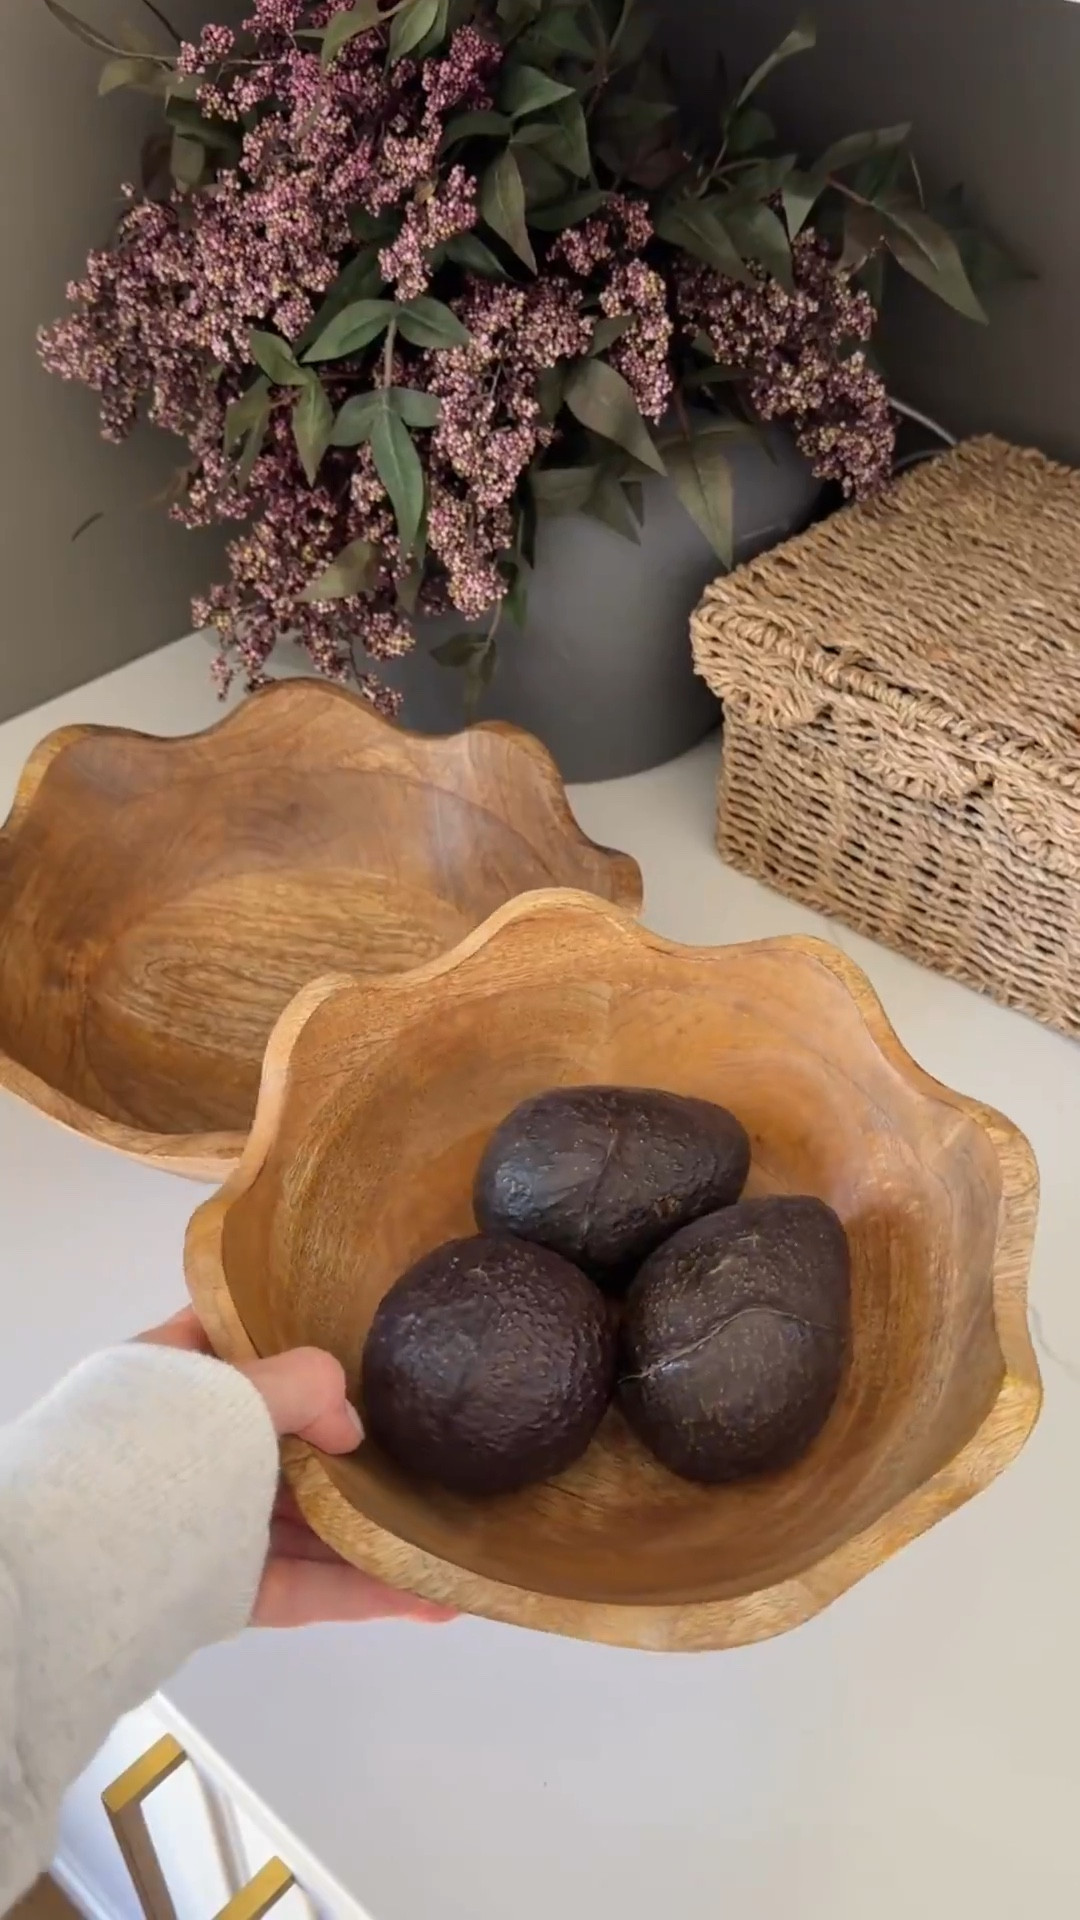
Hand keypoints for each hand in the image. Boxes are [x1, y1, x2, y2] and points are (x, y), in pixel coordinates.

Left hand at [140, 1309, 453, 1629]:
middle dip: (350, 1448)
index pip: (230, 1338)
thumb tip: (347, 1426)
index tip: (356, 1336)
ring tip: (442, 1536)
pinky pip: (299, 1584)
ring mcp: (202, 1522)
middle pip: (280, 1438)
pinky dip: (359, 1590)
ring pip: (300, 1521)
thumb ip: (304, 1387)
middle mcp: (185, 1448)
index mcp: (168, 1377)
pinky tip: (424, 1598)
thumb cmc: (152, 1455)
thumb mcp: (234, 1393)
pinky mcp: (218, 1591)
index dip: (291, 1333)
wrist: (73, 1579)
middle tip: (421, 1441)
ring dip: (371, 1531)